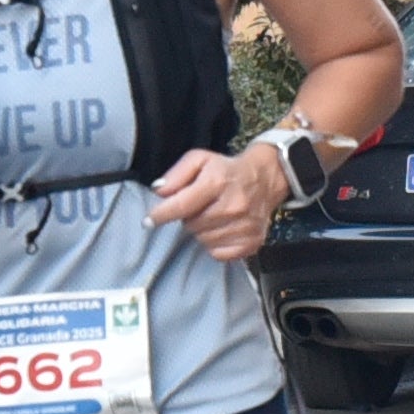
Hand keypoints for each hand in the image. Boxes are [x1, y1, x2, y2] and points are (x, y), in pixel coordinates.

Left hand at [145, 144, 289, 261]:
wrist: (265, 179)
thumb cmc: (227, 170)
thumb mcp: (200, 160)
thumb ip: (177, 174)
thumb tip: (159, 191)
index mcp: (218, 182)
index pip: (181, 205)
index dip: (161, 215)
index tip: (148, 222)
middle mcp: (233, 206)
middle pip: (191, 225)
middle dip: (188, 218)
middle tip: (198, 207)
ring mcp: (244, 226)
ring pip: (203, 240)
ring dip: (201, 231)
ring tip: (212, 216)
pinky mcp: (252, 242)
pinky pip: (219, 253)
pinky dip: (215, 244)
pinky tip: (221, 229)